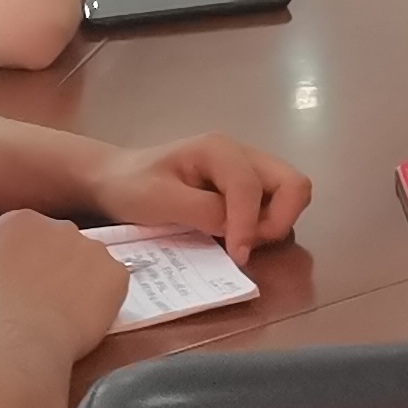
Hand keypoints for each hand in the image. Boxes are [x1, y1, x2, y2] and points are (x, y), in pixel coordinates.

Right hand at [0, 208, 127, 337]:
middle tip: (40, 297)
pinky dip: (102, 297)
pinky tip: (85, 317)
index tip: (15, 280)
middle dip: (51, 263)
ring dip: (79, 278)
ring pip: (88, 260)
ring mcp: (93, 248)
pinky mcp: (116, 273)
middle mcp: (60, 226)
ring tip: (63, 312)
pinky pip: (111, 282)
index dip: (19, 258)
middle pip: (58, 241)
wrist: (20, 339)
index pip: (23, 231)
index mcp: (20, 221)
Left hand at [84, 134, 312, 262]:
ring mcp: (248, 167)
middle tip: (248, 244)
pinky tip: (236, 233)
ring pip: (290, 192)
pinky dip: (266, 221)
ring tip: (241, 240)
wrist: (113, 179)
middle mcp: (242, 152)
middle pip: (294, 183)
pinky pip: (275, 201)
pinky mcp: (246, 183)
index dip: (249, 225)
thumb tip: (236, 229)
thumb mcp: (157, 200)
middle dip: (280, 219)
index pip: (251, 188)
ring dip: (275, 221)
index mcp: (219, 149)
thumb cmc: (130, 187)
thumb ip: (202, 211)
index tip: (238, 257)